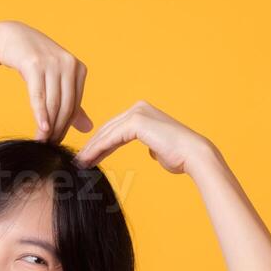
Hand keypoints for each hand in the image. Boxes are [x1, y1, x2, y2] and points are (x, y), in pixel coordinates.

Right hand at [0, 20, 92, 144]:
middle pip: (66, 106)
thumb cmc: (35, 63)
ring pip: (53, 103)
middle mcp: (69, 64)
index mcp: (79, 70)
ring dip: (48, 126)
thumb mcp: (56, 81)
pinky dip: (40, 114)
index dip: (66, 127)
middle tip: (49, 148)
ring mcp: (52, 63)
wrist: (11, 38)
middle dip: (58, 129)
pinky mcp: (35, 64)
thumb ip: (72, 105)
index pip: (75, 106)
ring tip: (41, 142)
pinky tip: (40, 129)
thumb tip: (88, 128)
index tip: (57, 143)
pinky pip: (39, 95)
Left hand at [72, 100, 213, 175]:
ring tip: (79, 163)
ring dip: (91, 149)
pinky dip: (97, 149)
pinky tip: (87, 160)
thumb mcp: (159, 147)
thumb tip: (150, 149)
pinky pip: (111, 138)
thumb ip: (151, 143)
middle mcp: (138, 108)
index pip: (114, 128)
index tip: (87, 157)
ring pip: (107, 133)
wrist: (193, 155)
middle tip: (77, 160)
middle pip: (107, 129)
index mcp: (142, 111)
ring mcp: (137, 113)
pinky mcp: (136, 122)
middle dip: (91, 145)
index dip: (99, 143)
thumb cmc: (180, 156)